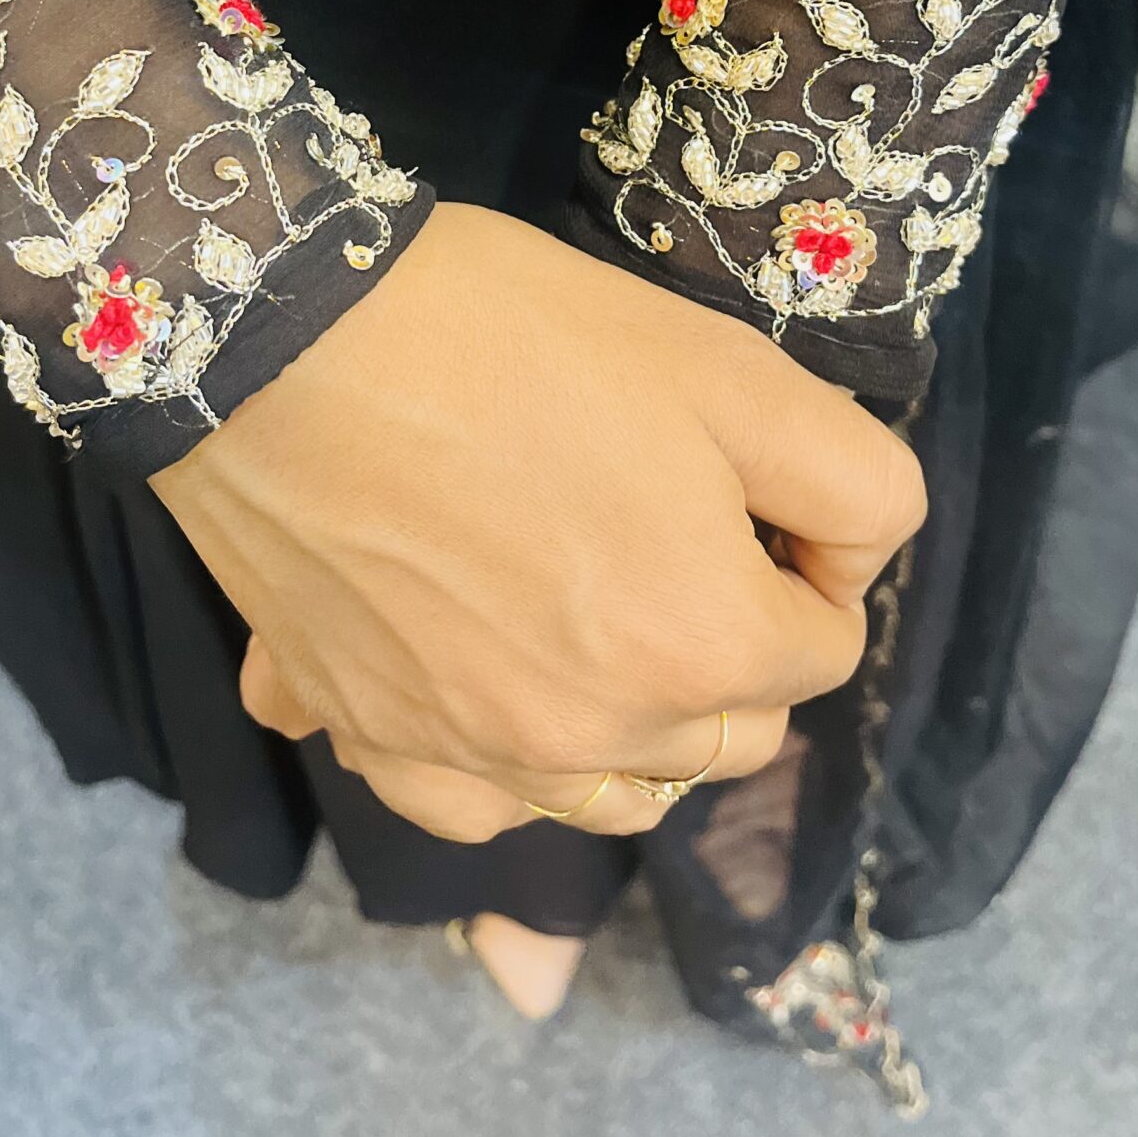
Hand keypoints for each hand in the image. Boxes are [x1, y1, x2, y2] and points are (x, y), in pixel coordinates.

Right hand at [151, 204, 924, 839]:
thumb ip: (853, 485)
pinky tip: (470, 669)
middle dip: (730, 646)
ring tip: (584, 607)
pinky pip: (463, 801)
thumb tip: (848, 566)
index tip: (734, 478)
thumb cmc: (517, 336)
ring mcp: (469, 753)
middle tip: (664, 522)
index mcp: (704, 653)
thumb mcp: (733, 370)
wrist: (284, 334)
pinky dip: (487, 759)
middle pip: (727, 736)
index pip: (825, 645)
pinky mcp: (366, 731)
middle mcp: (594, 741)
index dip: (798, 553)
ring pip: (606, 792)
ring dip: (628, 722)